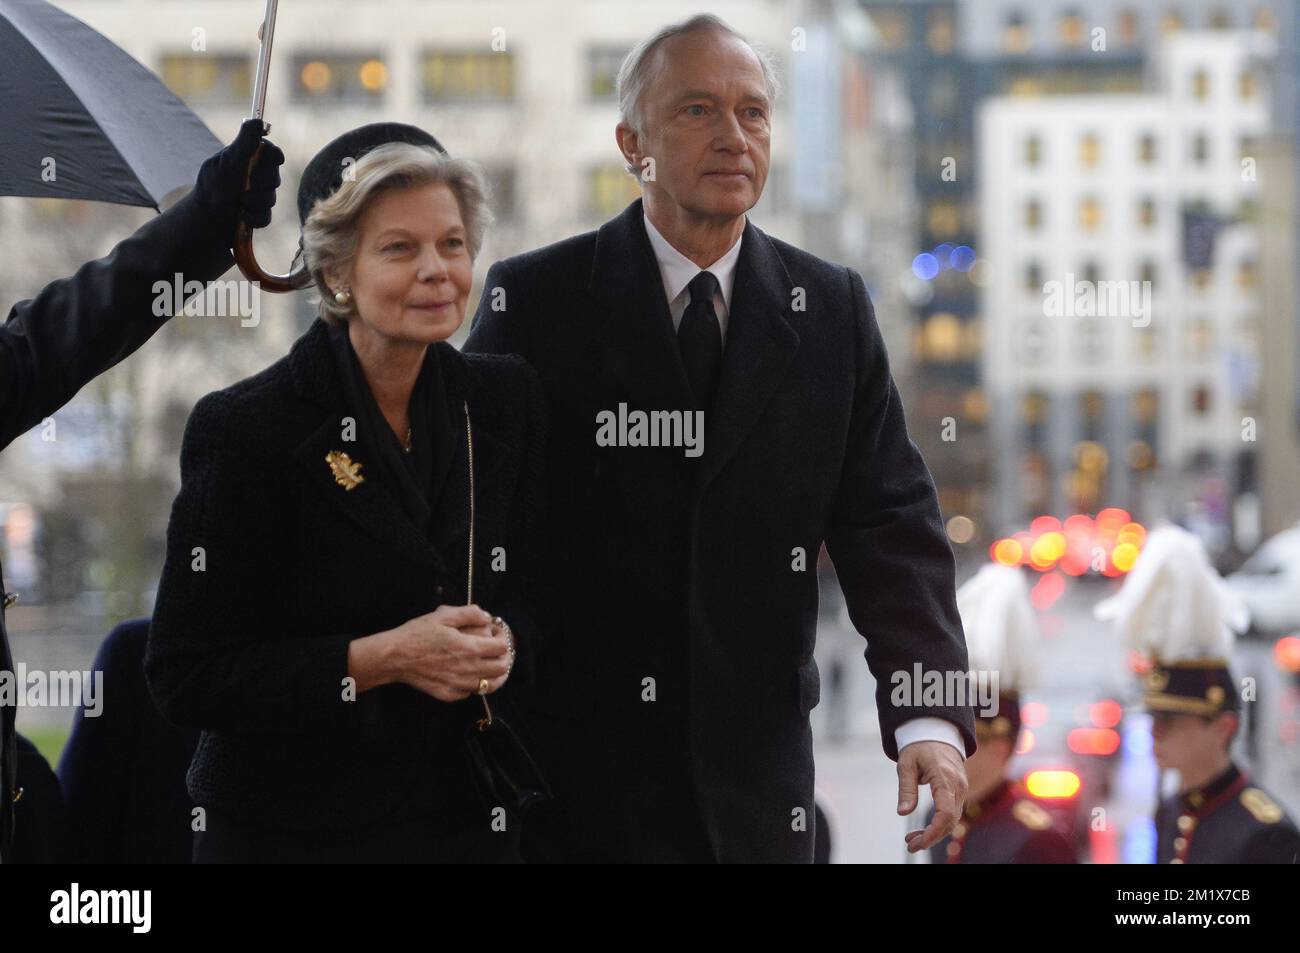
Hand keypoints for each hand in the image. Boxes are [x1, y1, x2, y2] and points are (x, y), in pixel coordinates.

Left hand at [194, 117, 284, 233]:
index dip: (273, 159)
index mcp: (249, 157)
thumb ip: (245, 142)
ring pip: (271, 199)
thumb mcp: (228, 161)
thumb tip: (258, 120)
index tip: (266, 162)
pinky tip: (242, 216)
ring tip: (238, 203)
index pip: (274, 154)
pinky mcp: (258, 214)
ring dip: (254, 203)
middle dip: (259, 185)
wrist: (204, 217)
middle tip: (241, 186)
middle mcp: (256, 174)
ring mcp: (258, 195)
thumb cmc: (214, 185)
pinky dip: (255, 218)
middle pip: (275, 177)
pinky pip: (267, 216)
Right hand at [389, 604, 511, 702]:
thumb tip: (487, 617)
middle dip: (503, 657)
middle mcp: (468, 670)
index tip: (497, 634)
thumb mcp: (444, 616)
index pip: (502, 648)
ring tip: (489, 665)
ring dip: (492, 674)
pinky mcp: (449, 695)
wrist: (395, 657)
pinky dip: (473, 684)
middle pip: (501, 668)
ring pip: (489, 685)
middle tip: (497, 650)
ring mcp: (459, 685)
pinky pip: (470, 692)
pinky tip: (468, 674)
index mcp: (470, 648)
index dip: (503, 638)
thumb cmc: (417, 634)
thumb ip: (469, 614)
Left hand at [896, 740, 967, 853]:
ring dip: (934, 833)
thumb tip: (903, 813)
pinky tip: (924, 831)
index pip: (945, 813)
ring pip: (952, 820)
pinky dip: (939, 825)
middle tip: (910, 845)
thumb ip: (906, 788)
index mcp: (944, 777)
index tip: (917, 842)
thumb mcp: (906, 764)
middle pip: (950, 821)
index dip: (933, 832)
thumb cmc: (919, 747)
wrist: (937, 733)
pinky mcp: (959, 792)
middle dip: (931, 837)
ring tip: (912, 840)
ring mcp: (961, 789)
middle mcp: (958, 785)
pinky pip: (952, 813)